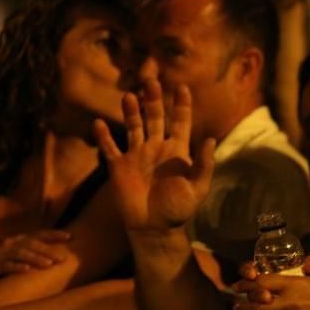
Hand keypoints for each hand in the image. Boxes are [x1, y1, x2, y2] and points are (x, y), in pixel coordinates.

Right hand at [0, 229, 71, 281]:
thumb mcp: (13, 248)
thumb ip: (30, 247)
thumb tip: (52, 249)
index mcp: (19, 239)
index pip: (40, 234)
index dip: (54, 234)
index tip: (70, 236)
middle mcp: (12, 243)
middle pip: (33, 244)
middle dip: (49, 250)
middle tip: (63, 257)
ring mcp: (3, 253)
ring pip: (22, 254)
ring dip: (37, 258)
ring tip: (49, 264)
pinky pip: (7, 266)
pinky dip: (17, 267)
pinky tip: (27, 270)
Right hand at [94, 79, 215, 233]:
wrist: (155, 228)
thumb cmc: (179, 209)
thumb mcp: (197, 187)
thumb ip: (204, 164)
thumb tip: (210, 139)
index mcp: (176, 151)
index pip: (180, 122)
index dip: (182, 105)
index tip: (183, 87)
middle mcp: (156, 148)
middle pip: (155, 118)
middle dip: (154, 100)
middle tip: (151, 81)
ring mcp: (136, 156)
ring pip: (133, 127)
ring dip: (131, 112)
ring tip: (129, 96)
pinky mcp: (119, 167)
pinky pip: (109, 148)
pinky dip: (103, 137)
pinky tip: (98, 123)